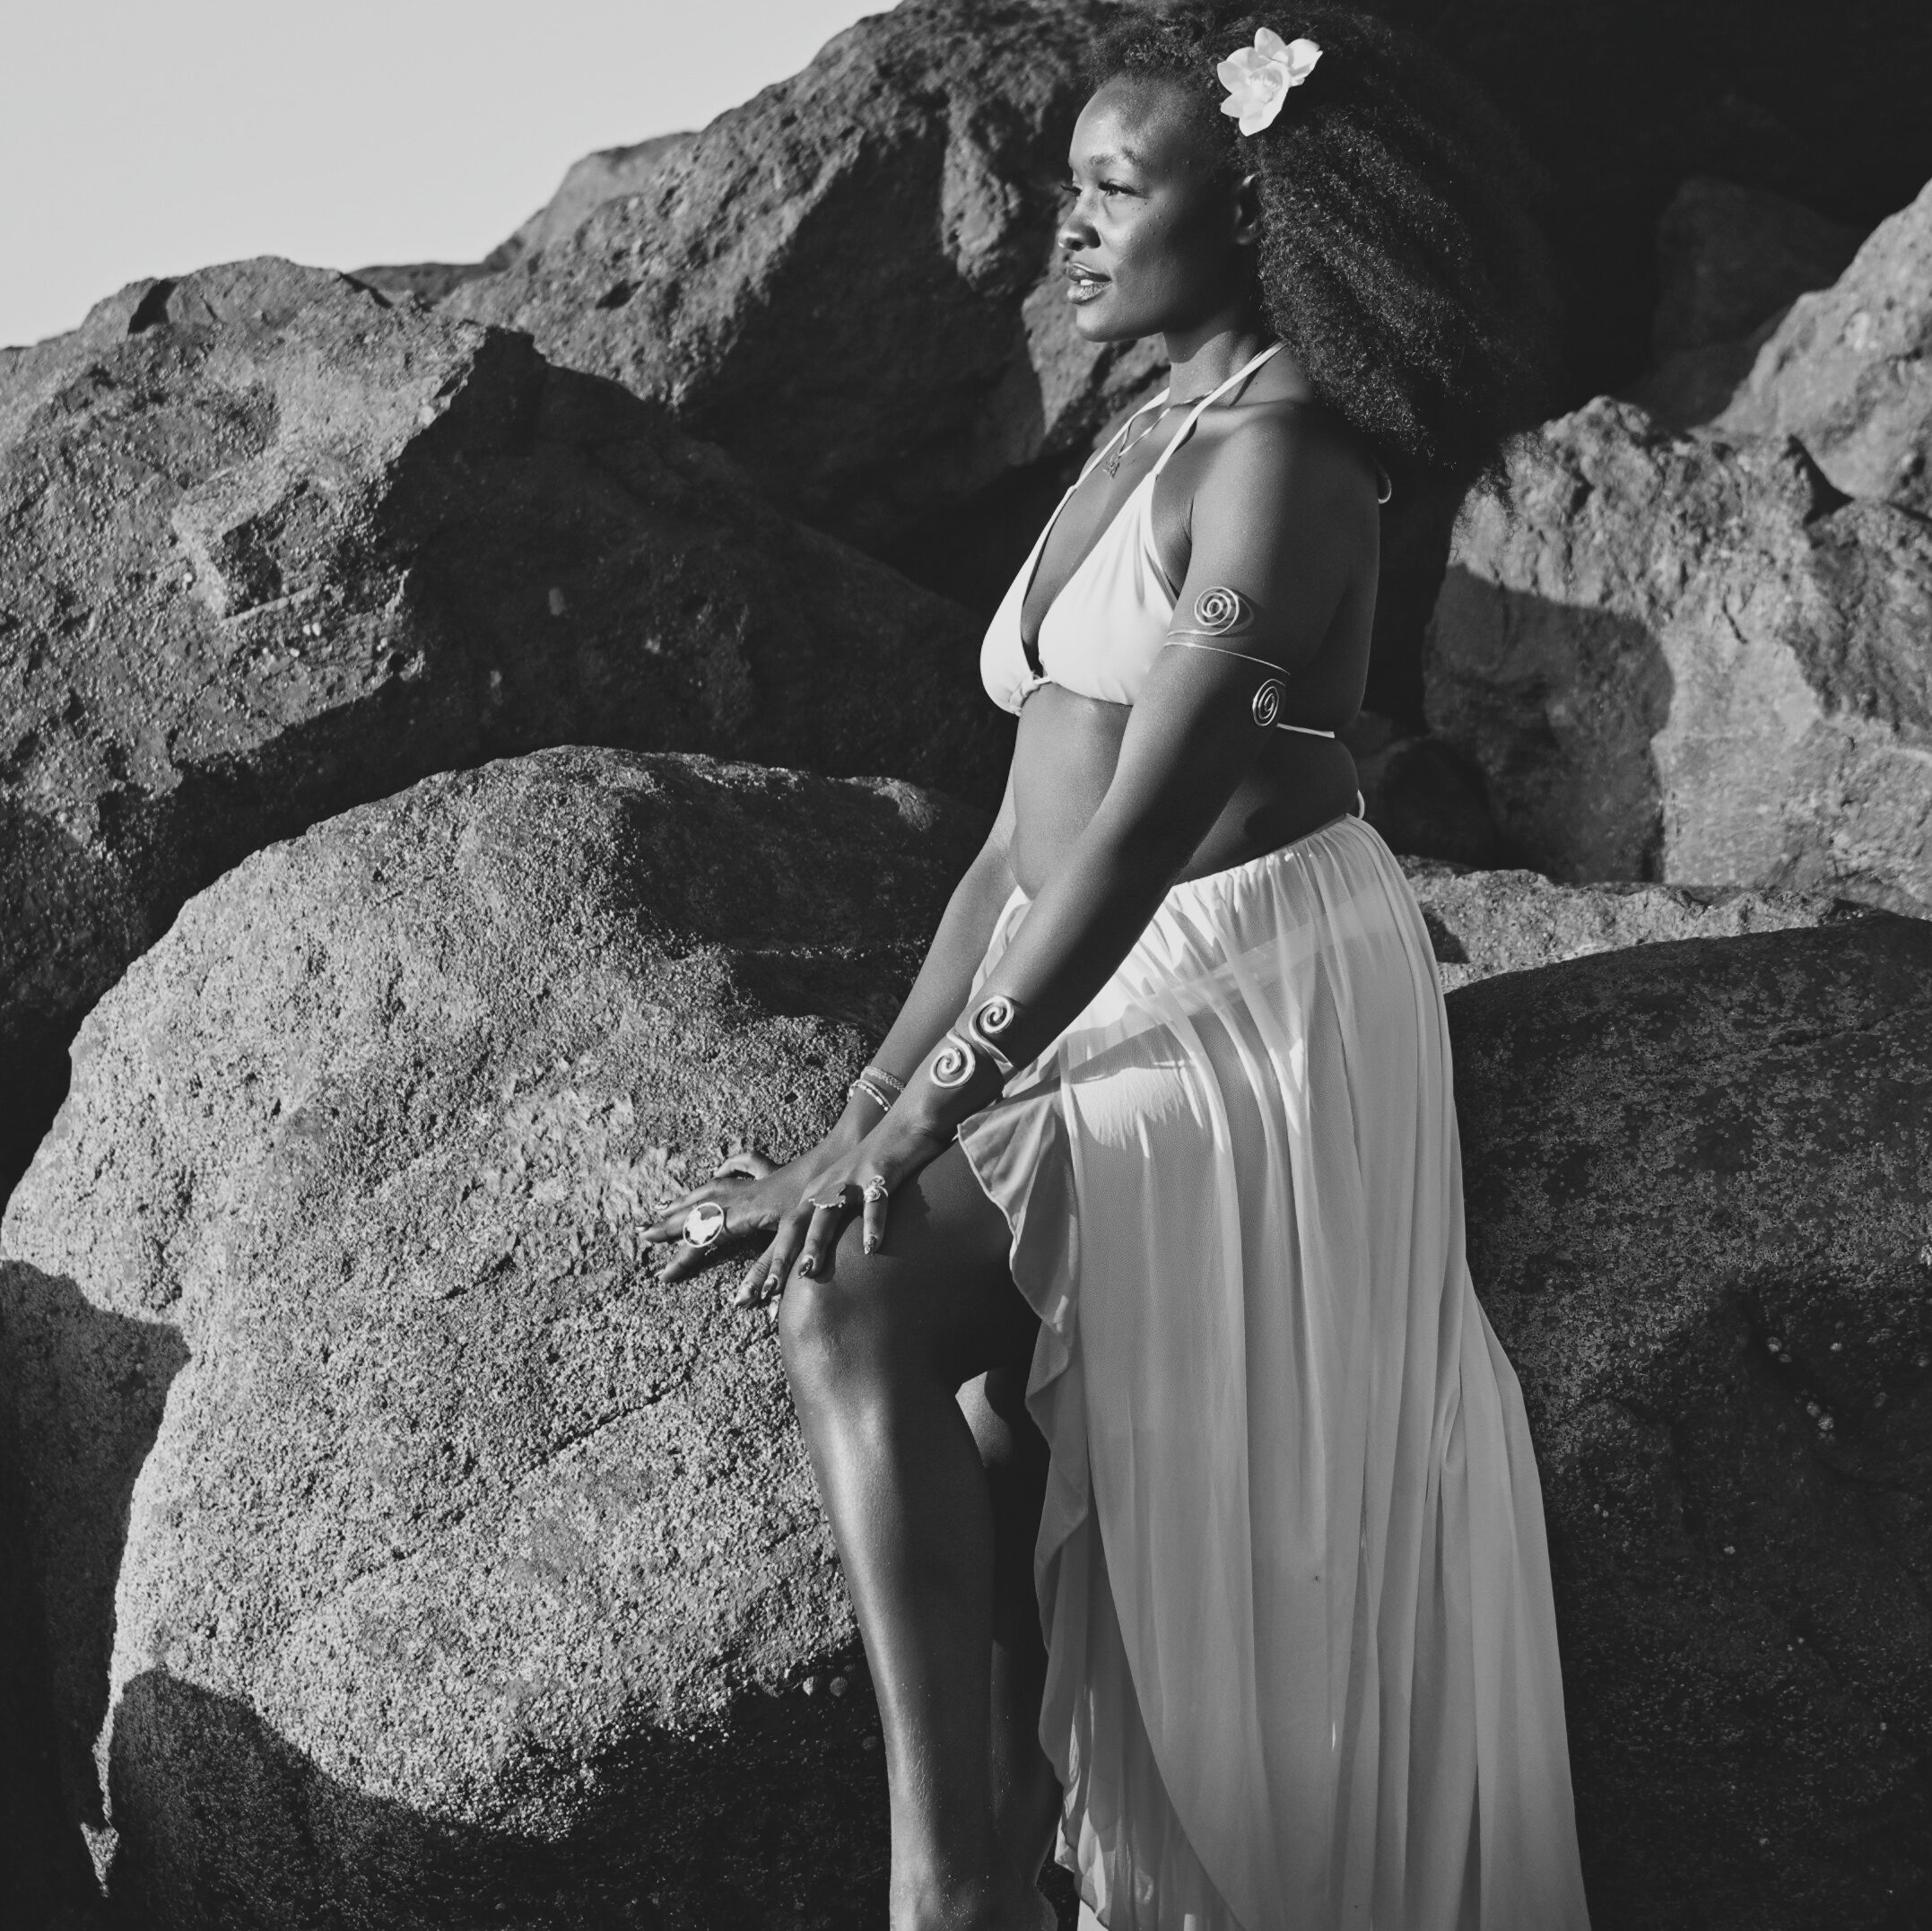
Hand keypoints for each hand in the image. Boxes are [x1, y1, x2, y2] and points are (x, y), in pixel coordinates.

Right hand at [641, 1120, 865, 1295]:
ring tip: (662, 1205)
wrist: (843, 1161)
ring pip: (712, 1188)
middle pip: (699, 1210)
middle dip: (670, 1224)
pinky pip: (741, 1168)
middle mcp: (745, 1195)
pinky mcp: (774, 1173)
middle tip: (642, 1233)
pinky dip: (725, 1167)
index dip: (683, 1258)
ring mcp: (758, 1181)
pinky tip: (717, 1167)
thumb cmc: (821, 1203)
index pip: (705, 1238)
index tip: (662, 1275)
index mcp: (746, 1214)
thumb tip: (742, 1300)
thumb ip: (767, 1270)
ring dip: (687, 1198)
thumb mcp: (794, 1239)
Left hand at [761, 1104, 957, 1298]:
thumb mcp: (848, 1193)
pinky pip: (875, 1204)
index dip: (773, 1264)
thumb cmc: (877, 1166)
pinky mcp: (880, 1174)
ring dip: (816, 1242)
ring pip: (828, 1214)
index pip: (788, 1232)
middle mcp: (827, 1187)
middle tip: (769, 1290)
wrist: (905, 1125)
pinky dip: (872, 1226)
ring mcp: (852, 1180)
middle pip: (797, 1224)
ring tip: (808, 1271)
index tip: (760, 1296)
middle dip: (781, 1257)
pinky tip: (871, 1248)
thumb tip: (826, 1261)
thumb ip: (836, 1222)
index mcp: (816, 1193)